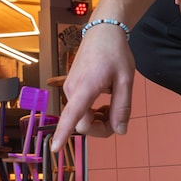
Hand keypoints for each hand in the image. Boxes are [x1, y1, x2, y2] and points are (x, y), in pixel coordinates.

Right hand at [50, 23, 135, 144]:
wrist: (102, 31)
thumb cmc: (115, 53)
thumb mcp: (126, 80)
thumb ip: (122, 107)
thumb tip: (120, 131)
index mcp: (86, 87)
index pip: (72, 116)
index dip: (63, 134)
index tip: (54, 149)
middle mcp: (72, 90)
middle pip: (82, 124)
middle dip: (101, 127)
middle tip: (118, 116)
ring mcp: (69, 89)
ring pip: (81, 118)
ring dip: (98, 119)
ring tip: (112, 104)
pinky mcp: (70, 88)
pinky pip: (79, 109)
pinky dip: (92, 111)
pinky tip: (103, 101)